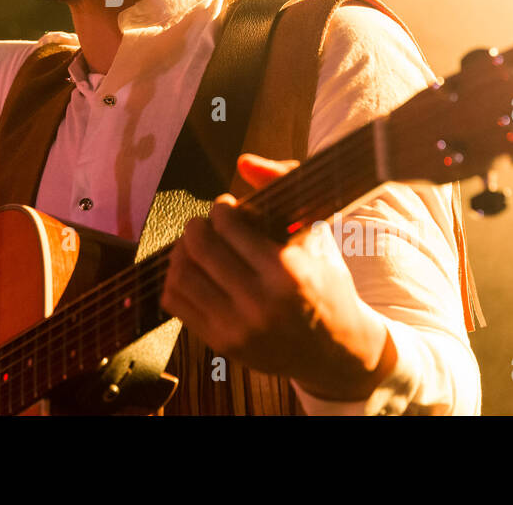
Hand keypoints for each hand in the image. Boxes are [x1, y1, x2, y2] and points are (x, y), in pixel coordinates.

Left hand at [160, 152, 396, 400]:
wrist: (337, 351)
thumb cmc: (326, 282)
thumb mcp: (315, 232)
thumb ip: (285, 185)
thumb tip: (243, 161)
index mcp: (288, 272)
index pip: (228, 225)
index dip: (221, 208)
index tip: (227, 208)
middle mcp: (261, 302)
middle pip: (199, 247)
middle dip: (197, 226)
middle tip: (206, 225)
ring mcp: (239, 328)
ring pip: (181, 274)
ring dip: (182, 252)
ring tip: (197, 247)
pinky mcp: (222, 344)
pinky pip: (175, 302)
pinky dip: (176, 279)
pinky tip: (195, 272)